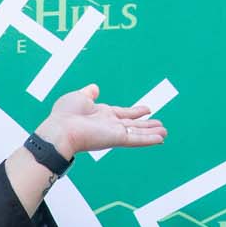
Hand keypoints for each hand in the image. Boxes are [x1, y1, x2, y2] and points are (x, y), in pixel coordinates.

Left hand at [37, 84, 167, 159]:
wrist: (60, 130)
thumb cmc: (64, 115)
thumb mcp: (78, 97)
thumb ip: (89, 93)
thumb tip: (94, 87)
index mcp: (101, 115)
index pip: (123, 113)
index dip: (136, 112)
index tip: (147, 109)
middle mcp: (109, 125)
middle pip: (133, 125)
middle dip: (147, 125)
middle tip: (161, 126)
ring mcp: (113, 133)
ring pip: (137, 133)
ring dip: (152, 133)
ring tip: (165, 133)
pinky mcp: (116, 139)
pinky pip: (136, 139)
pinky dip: (149, 139)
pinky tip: (160, 139)